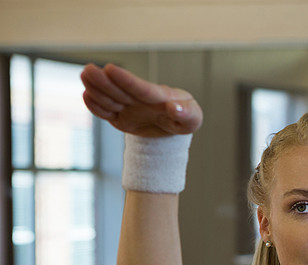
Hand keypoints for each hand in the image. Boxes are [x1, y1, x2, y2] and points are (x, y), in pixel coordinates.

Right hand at [81, 63, 202, 136]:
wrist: (172, 126)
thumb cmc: (186, 118)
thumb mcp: (193, 119)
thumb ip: (188, 114)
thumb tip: (177, 108)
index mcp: (159, 96)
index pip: (141, 88)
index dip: (127, 80)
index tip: (111, 69)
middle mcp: (140, 98)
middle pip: (120, 90)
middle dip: (104, 81)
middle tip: (88, 70)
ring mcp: (128, 106)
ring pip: (110, 98)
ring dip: (97, 90)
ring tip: (86, 80)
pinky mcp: (119, 116)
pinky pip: (105, 111)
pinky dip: (96, 106)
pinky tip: (87, 96)